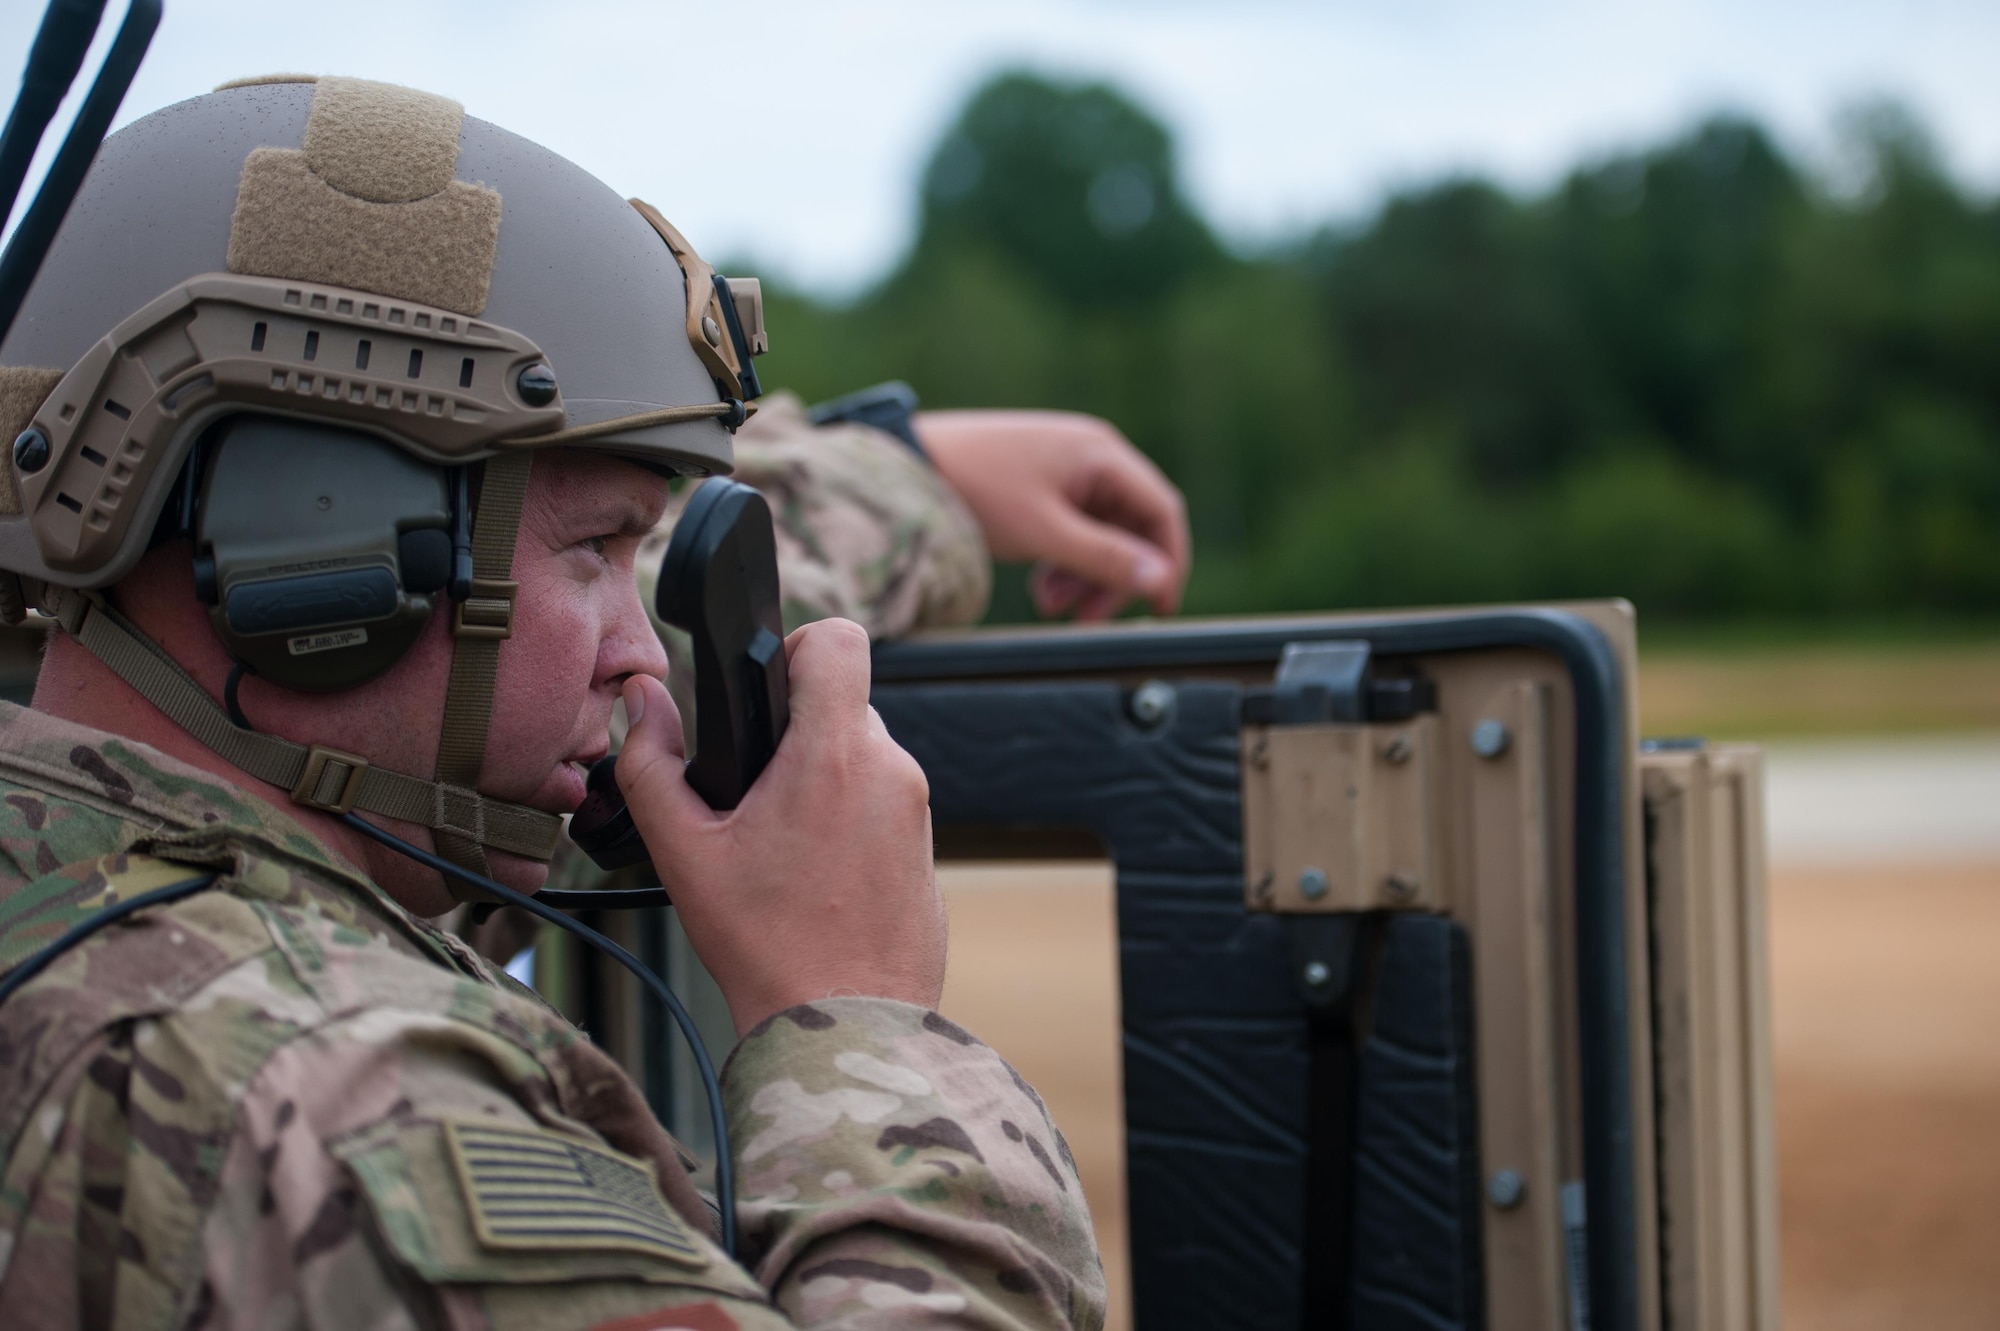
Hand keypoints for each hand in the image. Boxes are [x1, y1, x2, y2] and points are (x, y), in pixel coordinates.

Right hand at [610, 619, 944, 1034]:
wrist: (842, 1029)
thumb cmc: (766, 945)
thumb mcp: (684, 852)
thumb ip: (652, 763)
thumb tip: (641, 699)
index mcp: (833, 754)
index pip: (838, 640)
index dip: (796, 645)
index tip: (768, 689)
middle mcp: (890, 770)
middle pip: (841, 707)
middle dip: (796, 736)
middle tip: (754, 800)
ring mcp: (917, 811)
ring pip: (862, 761)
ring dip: (822, 783)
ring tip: (781, 849)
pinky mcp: (928, 851)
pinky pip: (884, 809)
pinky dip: (849, 825)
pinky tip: (816, 878)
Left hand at [915, 410, 1189, 620]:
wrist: (906, 464)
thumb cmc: (976, 490)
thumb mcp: (1045, 533)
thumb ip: (1105, 558)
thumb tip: (1160, 581)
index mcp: (1101, 454)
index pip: (1161, 510)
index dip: (1169, 562)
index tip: (1161, 608)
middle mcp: (1090, 455)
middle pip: (1130, 526)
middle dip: (1112, 578)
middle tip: (1086, 620)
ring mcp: (1064, 468)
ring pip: (1098, 532)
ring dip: (1083, 575)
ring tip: (1047, 606)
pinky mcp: (1039, 483)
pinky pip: (1070, 528)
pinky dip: (1062, 561)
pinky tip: (1038, 587)